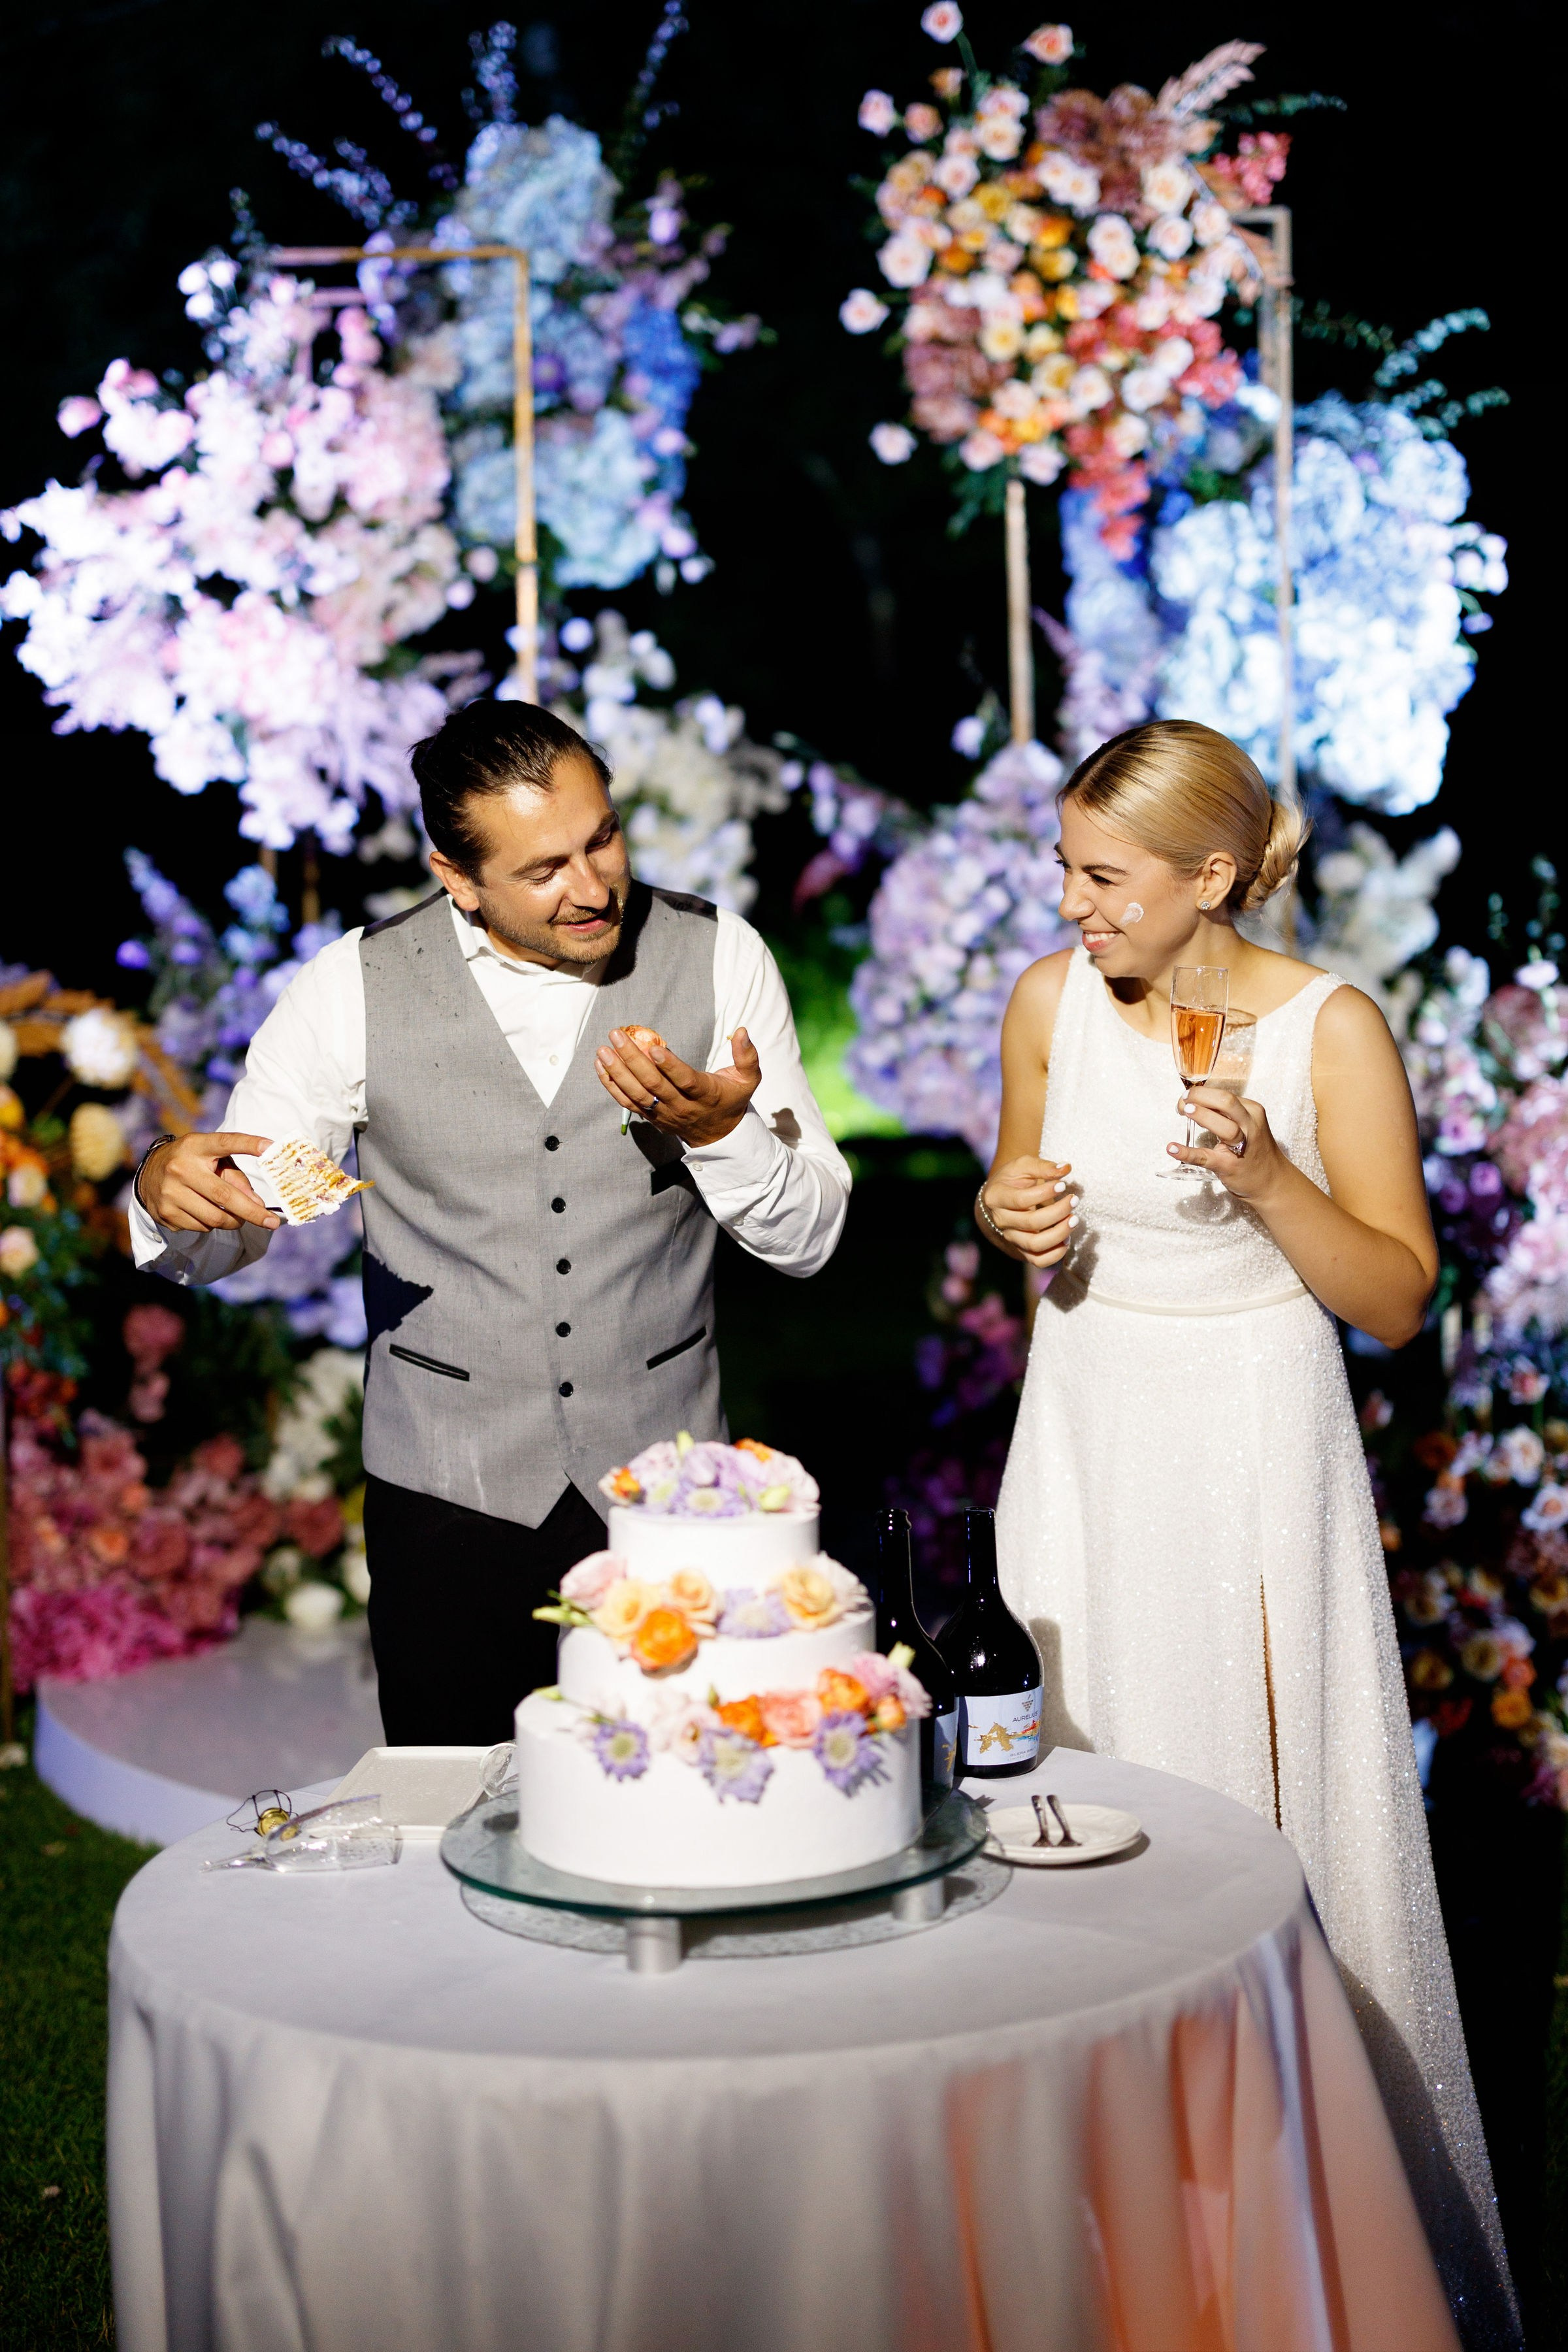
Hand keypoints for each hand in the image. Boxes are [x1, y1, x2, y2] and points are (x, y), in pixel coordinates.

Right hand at [137, 1132, 280, 1233]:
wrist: (149, 1174)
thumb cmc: (193, 1163)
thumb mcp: (213, 1160)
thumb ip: (236, 1178)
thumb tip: (256, 1204)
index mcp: (196, 1146)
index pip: (226, 1142)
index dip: (249, 1144)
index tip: (271, 1147)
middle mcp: (180, 1168)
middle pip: (225, 1196)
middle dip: (253, 1213)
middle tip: (272, 1222)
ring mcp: (170, 1192)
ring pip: (215, 1218)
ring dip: (234, 1221)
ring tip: (237, 1216)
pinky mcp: (166, 1213)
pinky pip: (201, 1227)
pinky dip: (212, 1225)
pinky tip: (207, 1212)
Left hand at [594, 1027, 760, 1147]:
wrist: (719, 1135)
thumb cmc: (731, 1099)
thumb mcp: (748, 1080)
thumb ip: (747, 1056)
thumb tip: (742, 1031)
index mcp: (707, 1095)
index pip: (686, 1081)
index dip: (670, 1066)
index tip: (653, 1048)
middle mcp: (683, 1107)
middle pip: (655, 1085)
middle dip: (633, 1060)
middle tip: (617, 1036)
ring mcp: (664, 1114)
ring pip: (638, 1095)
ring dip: (618, 1073)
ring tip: (603, 1050)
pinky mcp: (652, 1117)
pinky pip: (628, 1103)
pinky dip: (612, 1085)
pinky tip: (601, 1066)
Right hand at [979, 1155, 1075, 1267]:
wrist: (1001, 1200)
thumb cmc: (1013, 1179)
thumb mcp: (1023, 1166)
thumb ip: (1043, 1167)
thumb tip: (1066, 1168)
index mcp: (996, 1197)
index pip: (1021, 1200)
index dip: (1044, 1193)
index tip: (1063, 1185)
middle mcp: (1001, 1220)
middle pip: (1030, 1223)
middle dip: (1057, 1212)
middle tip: (1074, 1200)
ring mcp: (1011, 1237)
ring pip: (1035, 1244)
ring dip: (1059, 1234)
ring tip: (1074, 1220)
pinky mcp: (1022, 1250)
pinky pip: (1038, 1260)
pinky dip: (1055, 1254)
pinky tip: (1067, 1239)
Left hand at [1167, 1088, 1284, 1199]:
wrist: (1271, 1182)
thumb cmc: (1254, 1151)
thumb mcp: (1245, 1125)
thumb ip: (1224, 1115)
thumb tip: (1194, 1104)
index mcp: (1251, 1112)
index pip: (1224, 1095)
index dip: (1201, 1093)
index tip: (1186, 1098)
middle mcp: (1250, 1126)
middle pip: (1226, 1102)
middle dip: (1201, 1097)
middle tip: (1183, 1101)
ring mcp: (1242, 1147)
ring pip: (1225, 1127)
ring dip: (1202, 1115)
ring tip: (1184, 1111)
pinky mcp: (1229, 1166)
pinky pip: (1206, 1157)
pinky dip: (1188, 1153)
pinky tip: (1173, 1148)